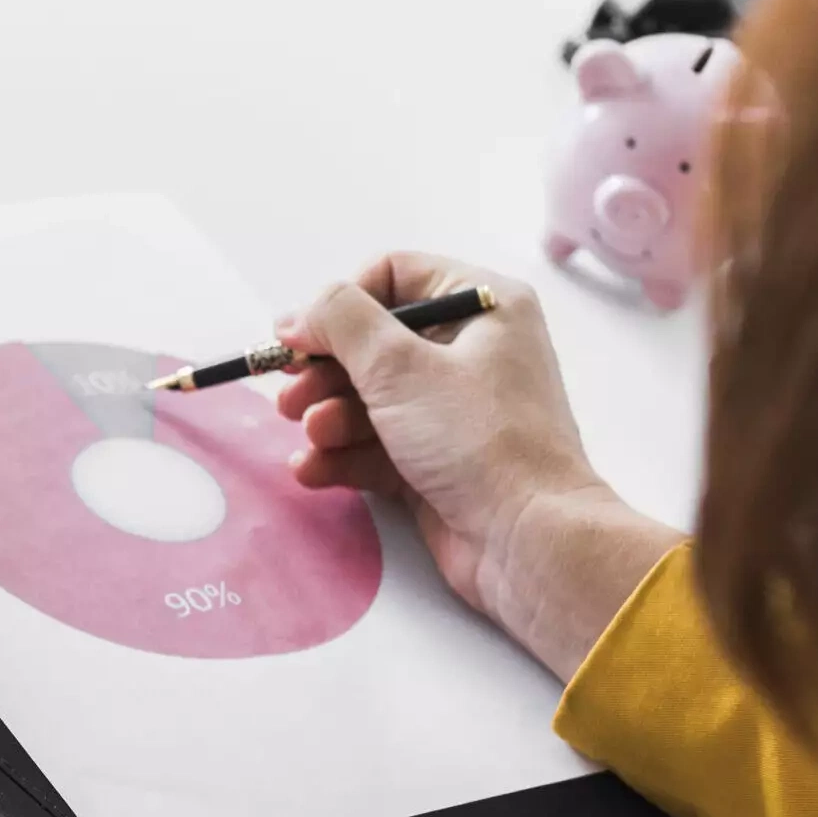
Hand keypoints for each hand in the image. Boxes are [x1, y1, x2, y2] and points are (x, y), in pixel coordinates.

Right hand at [275, 251, 681, 678]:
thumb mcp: (401, 365)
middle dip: (325, 373)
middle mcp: (471, 351)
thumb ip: (340, 322)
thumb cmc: (477, 438)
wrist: (527, 539)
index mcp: (483, 306)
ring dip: (329, 418)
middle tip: (290, 398)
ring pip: (369, 399)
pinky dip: (342, 456)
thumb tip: (297, 314)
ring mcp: (453, 410)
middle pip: (372, 344)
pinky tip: (313, 470)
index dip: (342, 305)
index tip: (303, 340)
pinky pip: (376, 447)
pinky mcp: (436, 462)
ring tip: (313, 439)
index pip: (396, 276)